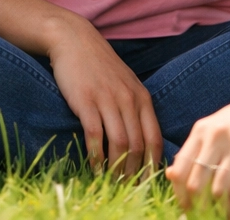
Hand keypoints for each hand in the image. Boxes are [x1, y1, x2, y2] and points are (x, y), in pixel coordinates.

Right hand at [46, 16, 162, 174]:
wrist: (75, 40)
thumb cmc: (100, 65)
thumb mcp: (126, 83)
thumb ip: (136, 108)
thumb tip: (143, 142)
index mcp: (142, 97)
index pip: (155, 139)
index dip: (153, 166)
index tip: (147, 184)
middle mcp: (128, 99)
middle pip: (138, 146)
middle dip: (134, 173)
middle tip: (128, 190)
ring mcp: (108, 99)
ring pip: (120, 143)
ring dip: (116, 168)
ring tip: (112, 183)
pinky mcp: (86, 100)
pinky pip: (96, 135)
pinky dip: (96, 156)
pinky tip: (94, 167)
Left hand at [167, 76, 229, 210]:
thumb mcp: (222, 125)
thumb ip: (200, 148)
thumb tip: (172, 175)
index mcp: (203, 129)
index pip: (180, 170)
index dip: (181, 197)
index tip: (189, 212)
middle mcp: (216, 133)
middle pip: (196, 184)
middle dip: (201, 209)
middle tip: (210, 219)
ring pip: (220, 189)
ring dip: (224, 211)